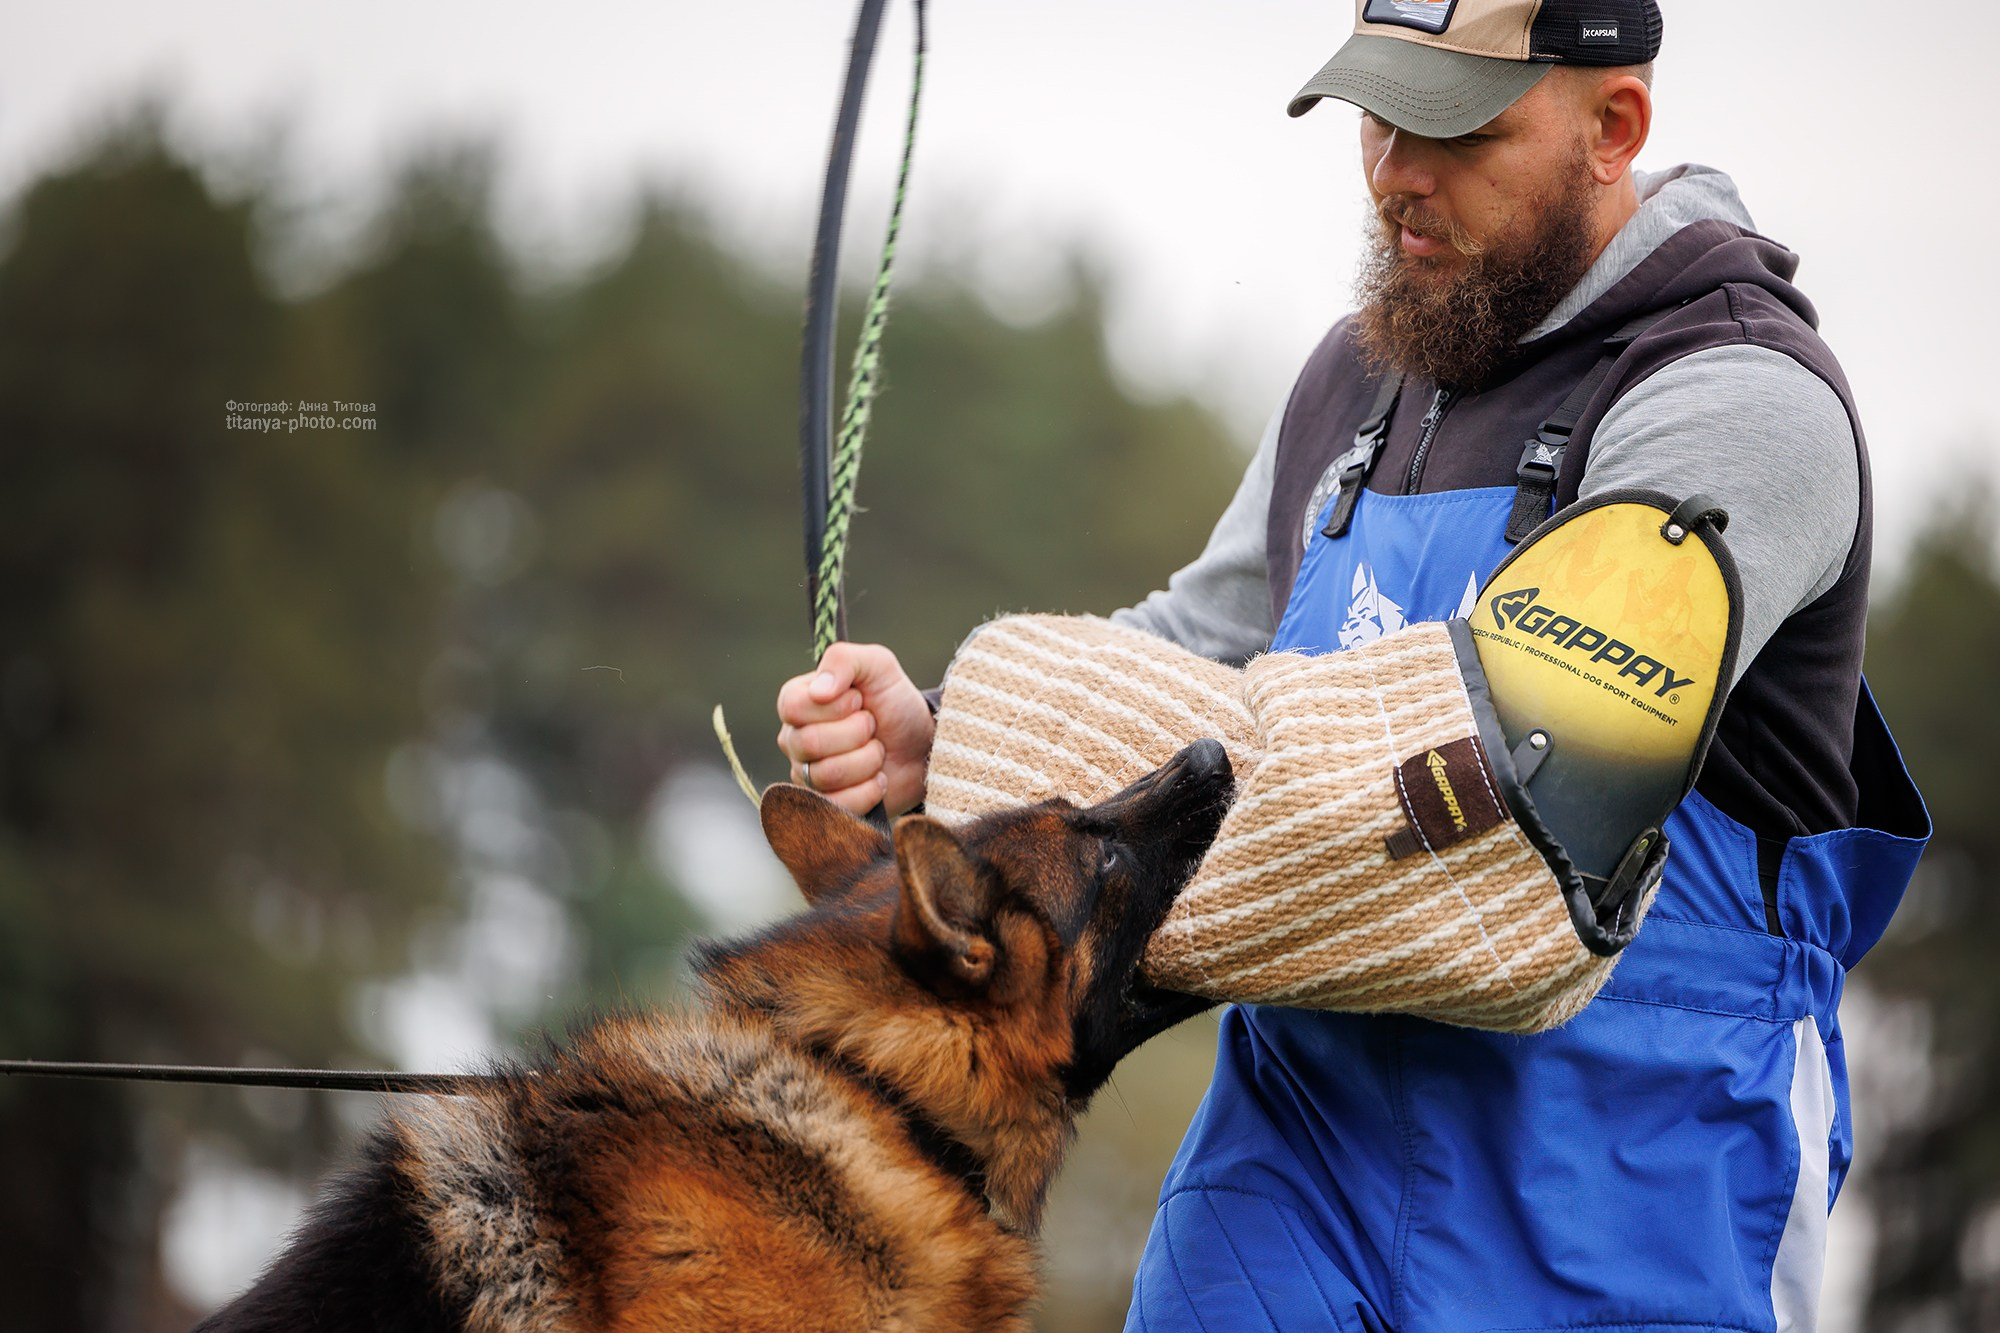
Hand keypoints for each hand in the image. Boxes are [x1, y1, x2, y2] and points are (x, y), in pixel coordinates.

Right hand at [775, 642, 933, 815]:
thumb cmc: (896, 702)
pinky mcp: (825, 807)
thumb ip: (844, 660)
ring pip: (825, 775)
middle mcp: (794, 740)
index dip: (833, 706)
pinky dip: (869, 791)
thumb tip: (819, 691)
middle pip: (809, 743)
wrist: (924, 745)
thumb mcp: (878, 665)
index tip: (859, 701)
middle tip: (873, 727)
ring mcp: (805, 776)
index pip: (793, 707)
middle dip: (857, 733)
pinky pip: (837, 806)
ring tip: (879, 751)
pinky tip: (879, 779)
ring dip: (867, 760)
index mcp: (797, 702)